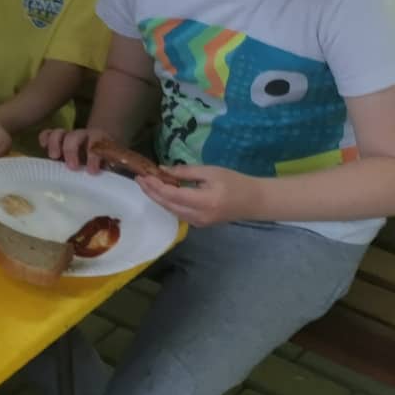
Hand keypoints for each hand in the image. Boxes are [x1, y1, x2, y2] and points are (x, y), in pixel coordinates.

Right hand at [42, 126, 110, 170]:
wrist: (100, 149)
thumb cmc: (104, 163)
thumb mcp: (110, 167)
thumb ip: (108, 172)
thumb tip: (105, 184)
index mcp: (100, 142)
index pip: (97, 145)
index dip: (94, 157)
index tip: (92, 171)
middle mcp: (84, 136)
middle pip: (75, 136)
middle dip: (71, 150)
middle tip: (71, 167)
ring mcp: (69, 136)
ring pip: (60, 133)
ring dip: (55, 144)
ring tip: (54, 157)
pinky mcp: (57, 139)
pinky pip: (48, 133)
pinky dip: (45, 138)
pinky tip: (43, 147)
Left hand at [137, 165, 254, 226]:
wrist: (254, 201)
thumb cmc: (235, 182)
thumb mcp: (211, 172)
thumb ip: (186, 172)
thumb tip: (163, 170)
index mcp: (203, 201)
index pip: (171, 195)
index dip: (154, 186)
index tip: (143, 175)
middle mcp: (197, 216)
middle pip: (167, 204)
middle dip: (151, 192)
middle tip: (139, 179)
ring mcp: (198, 222)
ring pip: (170, 210)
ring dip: (157, 197)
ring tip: (147, 184)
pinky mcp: (199, 223)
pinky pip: (177, 212)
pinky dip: (167, 202)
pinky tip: (162, 192)